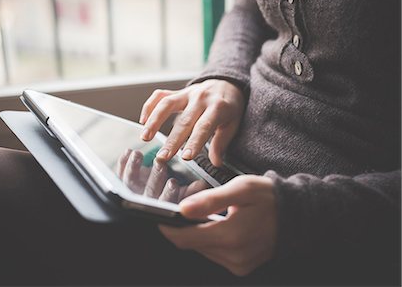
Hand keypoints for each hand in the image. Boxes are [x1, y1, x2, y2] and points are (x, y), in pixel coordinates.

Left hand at [116, 149, 208, 202]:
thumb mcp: (184, 194)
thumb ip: (193, 191)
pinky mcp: (123, 184)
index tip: (173, 183)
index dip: (168, 195)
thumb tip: (201, 185)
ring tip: (138, 155)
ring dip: (133, 168)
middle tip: (160, 163)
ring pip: (130, 184)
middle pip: (149, 193)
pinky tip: (128, 152)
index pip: (165, 204)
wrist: (157, 192)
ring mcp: (133, 193)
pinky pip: (120, 175)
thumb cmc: (173, 194)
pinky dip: (123, 163)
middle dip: (154, 177)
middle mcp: (147, 202)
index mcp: (163, 208)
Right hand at [139, 79, 244, 166]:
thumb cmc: (230, 107)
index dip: (194, 142)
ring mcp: (187, 93)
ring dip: (154, 121)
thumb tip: (216, 163)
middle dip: (172, 140)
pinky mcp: (177, 92)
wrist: (226, 82)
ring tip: (145, 137)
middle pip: (184, 120)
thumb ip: (222, 142)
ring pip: (167, 104)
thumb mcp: (233, 124)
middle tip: (163, 157)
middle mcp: (200, 98)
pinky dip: (149, 107)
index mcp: (218, 107)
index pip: (204, 126)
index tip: (186, 157)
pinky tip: (143, 121)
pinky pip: (160, 96)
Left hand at [159, 175, 276, 275]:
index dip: (168, 228)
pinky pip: (215, 254)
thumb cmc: (268, 198)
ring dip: (199, 233)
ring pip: (202, 250)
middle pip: (192, 244)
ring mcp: (238, 265)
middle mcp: (233, 256)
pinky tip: (221, 225)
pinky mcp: (241, 268)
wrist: (297, 215)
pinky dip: (211, 240)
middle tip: (191, 206)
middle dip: (185, 226)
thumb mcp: (240, 190)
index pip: (185, 239)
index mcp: (231, 236)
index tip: (160, 217)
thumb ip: (210, 200)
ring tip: (211, 214)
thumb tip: (182, 209)